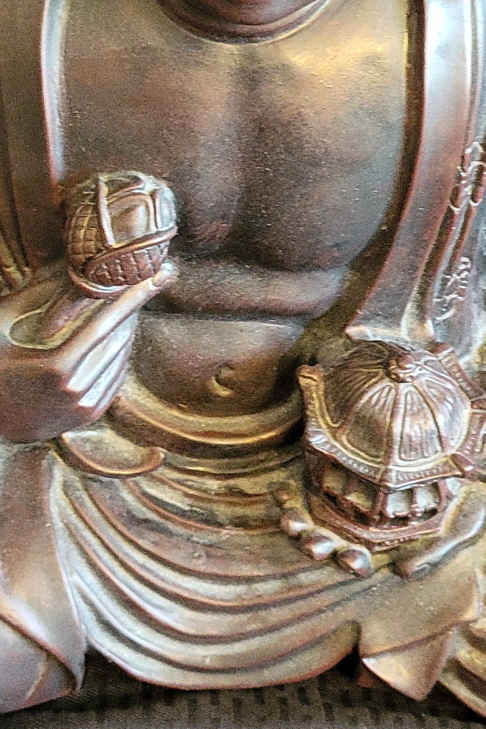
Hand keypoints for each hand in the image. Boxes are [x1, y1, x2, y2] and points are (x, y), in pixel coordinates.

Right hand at [0, 263, 174, 441]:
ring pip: (121, 358)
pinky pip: (117, 377)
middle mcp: (76, 390)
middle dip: (133, 308)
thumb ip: (35, 294)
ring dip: (128, 329)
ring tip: (129, 304)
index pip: (106, 324)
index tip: (157, 276)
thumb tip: (67, 263)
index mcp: (56, 367)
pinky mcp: (90, 414)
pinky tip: (118, 335)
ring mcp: (85, 406)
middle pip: (119, 339)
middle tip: (146, 281)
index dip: (134, 298)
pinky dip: (120, 353)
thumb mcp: (0, 325)